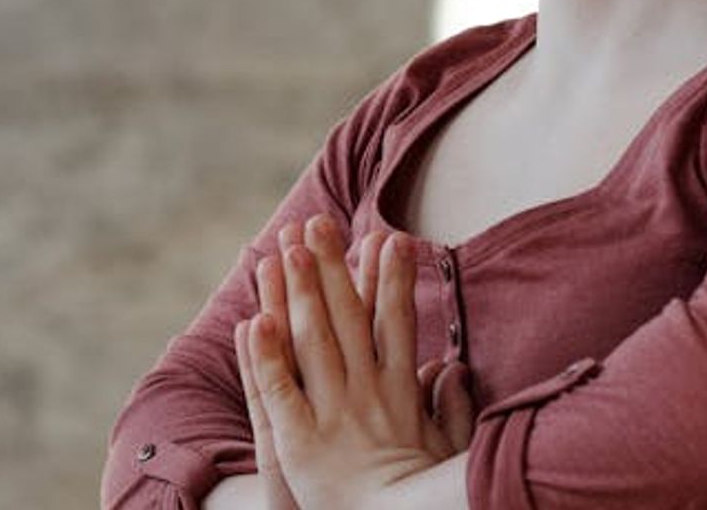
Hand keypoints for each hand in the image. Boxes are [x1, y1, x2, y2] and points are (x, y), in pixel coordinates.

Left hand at [234, 215, 459, 509]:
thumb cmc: (426, 499)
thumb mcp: (447, 450)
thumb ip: (450, 405)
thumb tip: (452, 366)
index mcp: (400, 392)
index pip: (395, 321)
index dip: (391, 277)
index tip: (390, 237)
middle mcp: (365, 394)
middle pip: (347, 317)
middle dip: (332, 266)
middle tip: (317, 223)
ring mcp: (331, 415)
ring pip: (311, 342)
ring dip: (298, 292)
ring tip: (286, 249)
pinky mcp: (297, 443)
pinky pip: (279, 391)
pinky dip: (266, 355)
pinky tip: (255, 320)